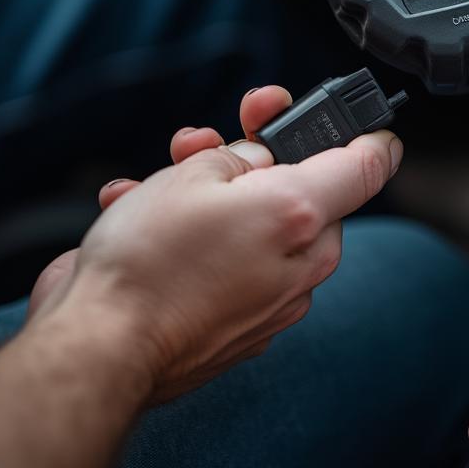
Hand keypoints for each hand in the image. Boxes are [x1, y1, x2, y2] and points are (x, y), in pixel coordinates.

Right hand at [29, 85, 402, 401]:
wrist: (100, 352)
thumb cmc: (148, 260)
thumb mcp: (193, 173)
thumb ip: (240, 155)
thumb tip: (256, 160)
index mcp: (302, 216)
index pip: (368, 164)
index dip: (361, 129)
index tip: (348, 115)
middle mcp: (302, 264)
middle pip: (302, 190)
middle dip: (254, 160)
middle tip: (208, 141)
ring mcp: (276, 302)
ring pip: (261, 226)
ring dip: (212, 198)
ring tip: (155, 184)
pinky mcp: (243, 327)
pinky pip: (234, 266)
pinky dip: (199, 245)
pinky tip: (147, 223)